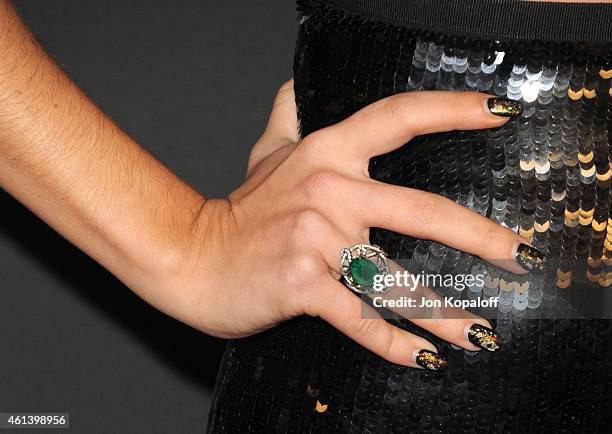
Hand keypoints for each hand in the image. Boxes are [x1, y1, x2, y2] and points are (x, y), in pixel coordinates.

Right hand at [177, 80, 538, 368]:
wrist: (188, 258)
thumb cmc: (238, 211)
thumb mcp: (264, 153)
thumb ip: (286, 115)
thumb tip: (295, 83)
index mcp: (326, 152)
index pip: (398, 118)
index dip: (451, 110)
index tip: (498, 114)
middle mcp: (328, 189)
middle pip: (423, 210)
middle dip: (481, 238)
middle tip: (520, 257)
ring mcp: (316, 238)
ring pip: (397, 279)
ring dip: (444, 312)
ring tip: (481, 332)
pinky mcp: (304, 284)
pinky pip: (361, 317)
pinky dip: (395, 343)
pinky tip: (424, 357)